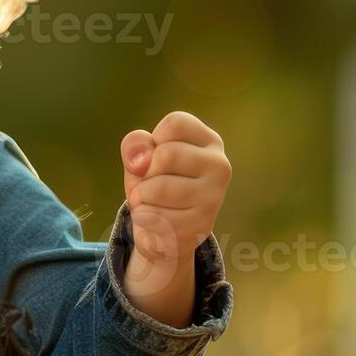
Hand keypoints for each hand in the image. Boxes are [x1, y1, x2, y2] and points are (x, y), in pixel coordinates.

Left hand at [120, 111, 230, 269]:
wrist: (162, 231)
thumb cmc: (152, 183)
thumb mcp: (140, 157)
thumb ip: (136, 145)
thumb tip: (140, 161)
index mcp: (209, 141)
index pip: (175, 123)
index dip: (154, 140)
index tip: (158, 156)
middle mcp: (220, 166)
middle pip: (166, 154)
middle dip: (145, 173)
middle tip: (152, 185)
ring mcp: (214, 197)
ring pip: (157, 188)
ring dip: (141, 199)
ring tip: (153, 204)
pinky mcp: (200, 226)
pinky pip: (154, 218)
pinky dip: (144, 221)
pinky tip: (158, 224)